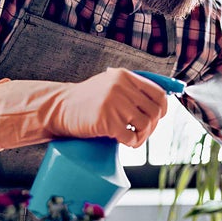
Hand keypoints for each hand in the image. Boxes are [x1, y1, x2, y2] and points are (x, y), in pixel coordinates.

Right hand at [0, 68, 167, 149]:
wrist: (58, 108)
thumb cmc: (85, 100)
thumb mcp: (109, 85)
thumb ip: (130, 89)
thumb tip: (160, 102)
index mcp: (125, 76)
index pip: (158, 93)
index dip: (162, 108)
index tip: (158, 117)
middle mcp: (121, 87)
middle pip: (155, 111)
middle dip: (152, 126)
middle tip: (142, 132)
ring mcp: (114, 104)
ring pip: (146, 125)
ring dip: (143, 137)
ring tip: (134, 139)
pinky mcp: (107, 122)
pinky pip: (132, 137)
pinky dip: (132, 143)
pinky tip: (125, 142)